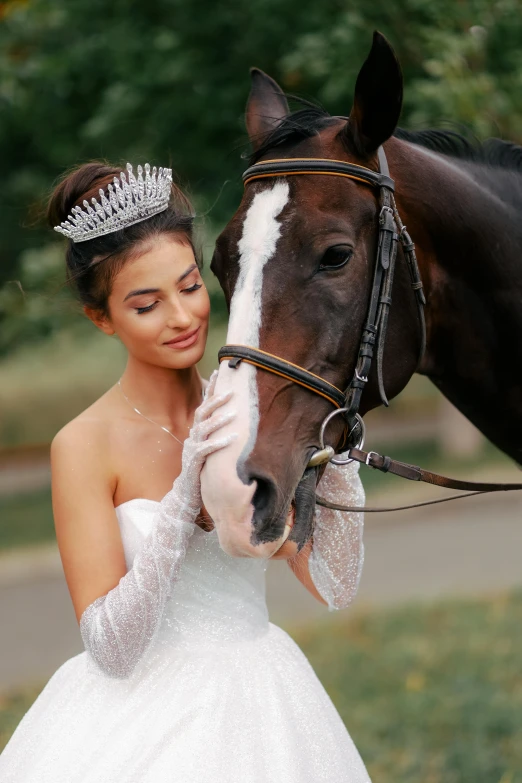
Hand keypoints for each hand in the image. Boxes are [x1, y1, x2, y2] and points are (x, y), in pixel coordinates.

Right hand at [173, 373, 236, 515]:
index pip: (203, 405)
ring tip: (234, 413)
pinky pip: (207, 450)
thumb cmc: (201, 469)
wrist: (186, 493)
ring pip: (204, 429)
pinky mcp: (194, 462)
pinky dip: (220, 443)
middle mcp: (192, 436)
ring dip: (219, 420)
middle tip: (232, 391)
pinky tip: (232, 439)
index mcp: (196, 431)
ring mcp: (192, 448)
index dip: (210, 389)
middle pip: (202, 413)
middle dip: (216, 400)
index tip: (218, 372)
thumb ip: (215, 433)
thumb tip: (232, 416)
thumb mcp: (208, 447)